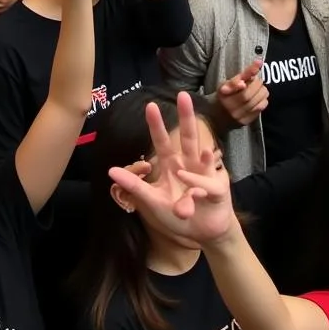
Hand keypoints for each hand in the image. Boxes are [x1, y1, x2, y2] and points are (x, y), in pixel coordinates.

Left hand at [108, 92, 235, 244]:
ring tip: (191, 125)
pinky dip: (202, 179)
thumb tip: (110, 170)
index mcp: (173, 166)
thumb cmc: (177, 216)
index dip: (156, 125)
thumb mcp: (152, 201)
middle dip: (186, 116)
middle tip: (183, 95)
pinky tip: (203, 167)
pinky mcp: (218, 190)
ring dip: (199, 139)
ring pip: (202, 152)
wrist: (202, 235)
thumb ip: (134, 185)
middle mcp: (189, 165)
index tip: (150, 105)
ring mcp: (205, 175)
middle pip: (187, 137)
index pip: (162, 142)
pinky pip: (208, 183)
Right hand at [218, 58, 269, 125]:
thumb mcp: (225, 85)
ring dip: (262, 92)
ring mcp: (238, 116)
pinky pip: (259, 109)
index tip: (259, 62)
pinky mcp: (245, 122)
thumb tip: (256, 66)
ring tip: (259, 88)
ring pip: (256, 102)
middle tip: (257, 80)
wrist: (216, 119)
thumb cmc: (223, 97)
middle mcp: (229, 106)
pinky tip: (260, 98)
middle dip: (257, 84)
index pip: (236, 83)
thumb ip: (239, 77)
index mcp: (223, 94)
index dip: (249, 73)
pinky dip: (263, 101)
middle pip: (247, 94)